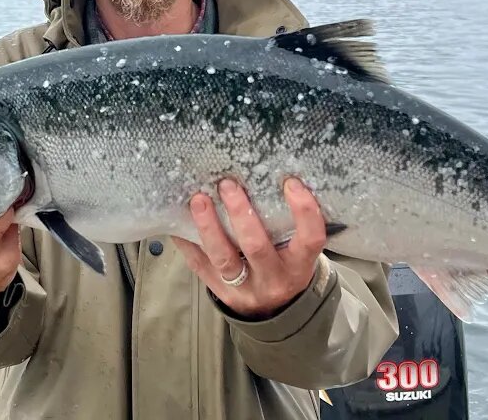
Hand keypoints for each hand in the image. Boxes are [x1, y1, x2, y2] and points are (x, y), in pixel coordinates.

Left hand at [171, 177, 327, 319]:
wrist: (272, 312)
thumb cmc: (286, 267)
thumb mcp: (298, 251)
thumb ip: (289, 223)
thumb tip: (268, 174)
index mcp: (299, 266)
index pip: (310, 239)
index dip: (303, 211)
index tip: (291, 183)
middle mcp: (273, 279)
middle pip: (256, 247)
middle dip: (240, 214)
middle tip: (227, 184)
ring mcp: (243, 288)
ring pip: (224, 258)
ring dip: (209, 227)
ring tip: (199, 200)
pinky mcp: (219, 290)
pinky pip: (199, 265)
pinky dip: (187, 242)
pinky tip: (177, 220)